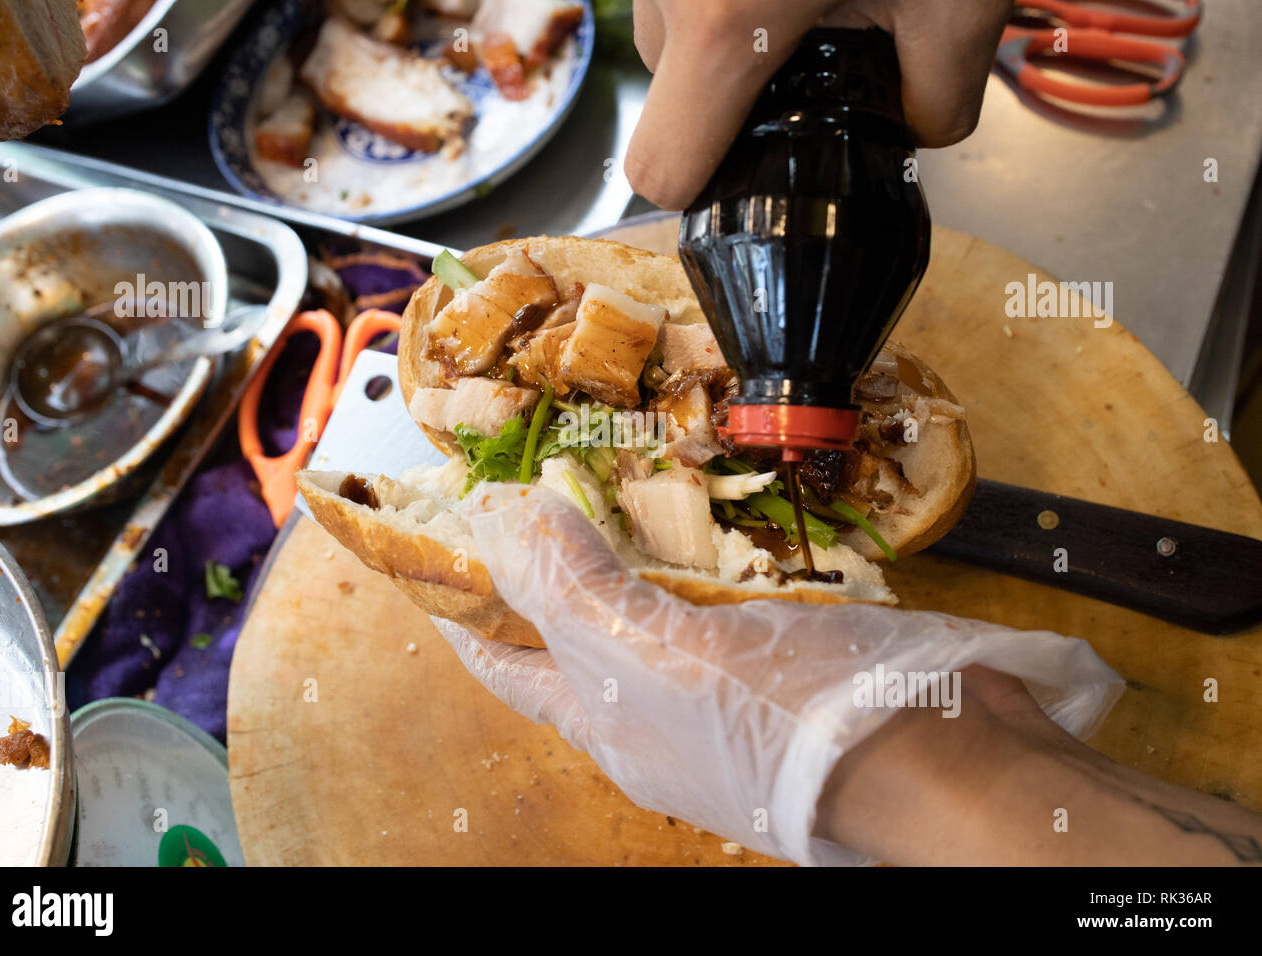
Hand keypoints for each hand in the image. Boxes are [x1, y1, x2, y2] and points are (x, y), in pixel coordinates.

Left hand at [435, 484, 1124, 864]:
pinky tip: (718, 505)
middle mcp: (659, 708)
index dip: (465, 611)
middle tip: (534, 483)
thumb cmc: (782, 727)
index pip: (508, 664)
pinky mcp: (790, 651)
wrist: (935, 758)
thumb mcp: (648, 652)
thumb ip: (570, 588)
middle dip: (552, 562)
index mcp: (609, 721)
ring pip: (660, 602)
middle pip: (581, 629)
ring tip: (617, 476)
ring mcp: (728, 681)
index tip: (432, 554)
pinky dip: (715, 548)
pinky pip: (733, 591)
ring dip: (637, 544)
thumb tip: (502, 520)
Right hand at [624, 0, 1015, 208]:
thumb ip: (939, 99)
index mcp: (725, 22)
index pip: (661, 169)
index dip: (707, 190)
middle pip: (672, 95)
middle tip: (826, 38)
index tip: (760, 170)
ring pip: (671, 31)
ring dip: (733, 31)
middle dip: (743, 92)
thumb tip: (913, 131)